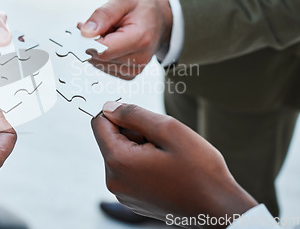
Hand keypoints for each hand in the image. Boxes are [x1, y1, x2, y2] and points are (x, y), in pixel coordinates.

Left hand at [79, 0, 171, 79]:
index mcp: (140, 39)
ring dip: (97, 49)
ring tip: (109, 33)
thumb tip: (85, 32)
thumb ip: (103, 14)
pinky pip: (104, 67)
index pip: (102, 50)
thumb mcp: (123, 0)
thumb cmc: (143, 8)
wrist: (160, 18)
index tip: (82, 27)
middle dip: (92, 42)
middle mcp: (139, 58)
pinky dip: (103, 55)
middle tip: (98, 26)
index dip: (87, 40)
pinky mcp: (129, 74)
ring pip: (99, 64)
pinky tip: (111, 43)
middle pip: (99, 58)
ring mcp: (135, 69)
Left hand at [91, 102, 257, 225]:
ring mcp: (122, 193)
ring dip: (140, 147)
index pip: (99, 123)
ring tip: (167, 157)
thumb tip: (108, 107)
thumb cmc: (199, 170)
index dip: (118, 113)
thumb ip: (133, 114)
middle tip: (162, 141)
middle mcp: (114, 180)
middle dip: (133, 132)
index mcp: (118, 162)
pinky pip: (129, 170)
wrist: (219, 209)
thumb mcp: (167, 129)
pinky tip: (166, 169)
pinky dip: (143, 162)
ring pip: (121, 153)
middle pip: (110, 139)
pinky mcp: (132, 199)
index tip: (142, 118)